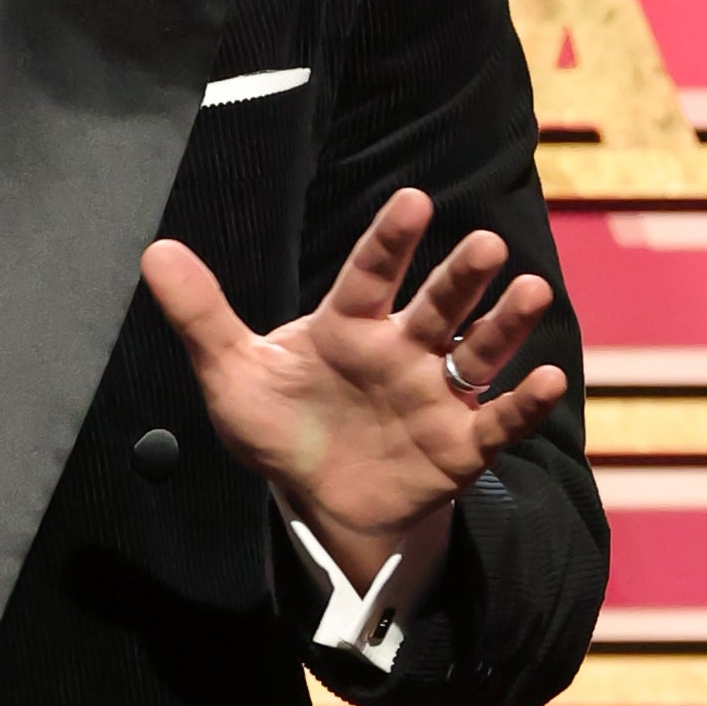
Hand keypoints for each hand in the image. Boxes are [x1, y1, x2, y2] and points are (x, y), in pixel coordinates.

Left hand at [143, 191, 566, 591]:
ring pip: (479, 350)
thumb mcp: (232, 375)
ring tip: (532, 293)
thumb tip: (154, 251)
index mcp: (350, 325)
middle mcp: (403, 349)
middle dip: (462, 276)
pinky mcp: (460, 443)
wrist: (319, 502)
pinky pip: (498, 420)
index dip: (393, 240)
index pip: (372, 273)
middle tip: (484, 243)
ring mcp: (436, 393)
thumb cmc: (282, 427)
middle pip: (438, 303)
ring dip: (507, 323)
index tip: (414, 203)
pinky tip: (552, 379)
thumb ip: (201, 315)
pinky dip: (524, 403)